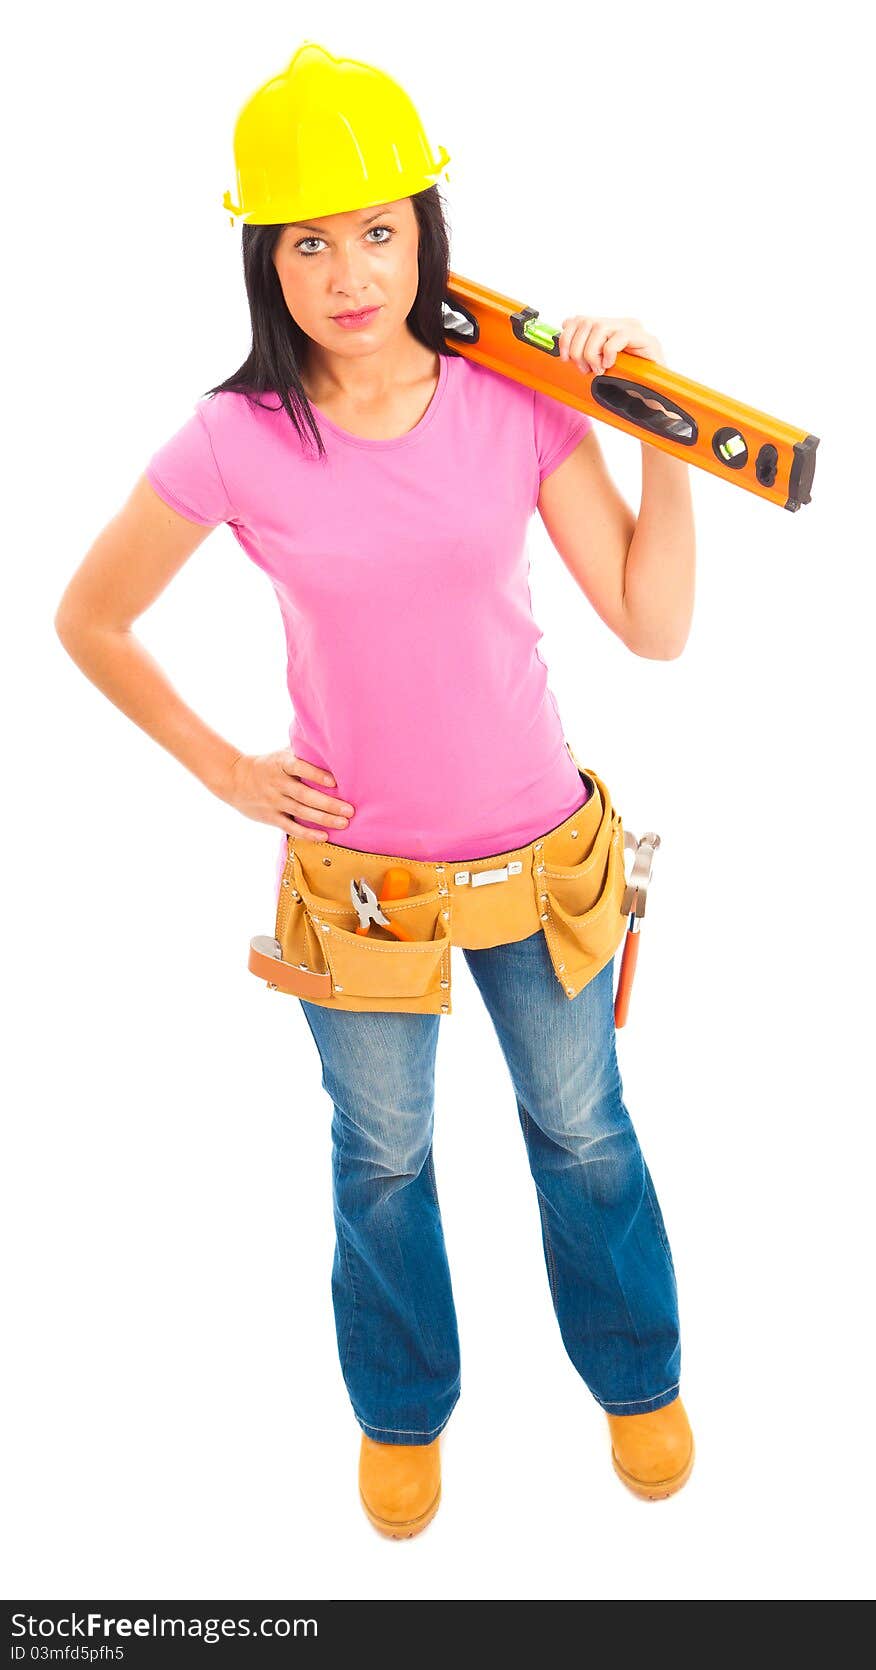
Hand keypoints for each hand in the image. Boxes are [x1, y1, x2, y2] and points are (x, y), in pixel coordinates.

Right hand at [218, 750, 354, 840]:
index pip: (299, 768)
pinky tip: (324, 836)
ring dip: (323, 819)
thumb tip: (329, 741)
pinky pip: (291, 827)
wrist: (235, 779)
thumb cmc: (268, 764)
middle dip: (328, 804)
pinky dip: (307, 833)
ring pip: (301, 812)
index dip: (316, 775)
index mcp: (281, 764)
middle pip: (304, 795)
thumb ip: (302, 751)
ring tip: (344, 822)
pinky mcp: (271, 817)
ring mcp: (273, 801)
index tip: (335, 782)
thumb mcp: (281, 753)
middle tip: (349, 810)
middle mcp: (277, 783)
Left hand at [557, 314, 665, 374]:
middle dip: (578, 350)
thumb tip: (565, 333)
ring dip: (592, 353)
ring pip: (599, 328)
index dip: (566, 338)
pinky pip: (618, 337)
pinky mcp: (645, 339)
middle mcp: (620, 324)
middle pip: (586, 323)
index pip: (579, 319)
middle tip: (585, 369)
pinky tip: (610, 365)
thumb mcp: (598, 365)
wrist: (651, 397)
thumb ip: (584, 349)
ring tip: (599, 369)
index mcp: (608, 328)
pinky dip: (609, 353)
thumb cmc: (625, 383)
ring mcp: (634, 329)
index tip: (565, 358)